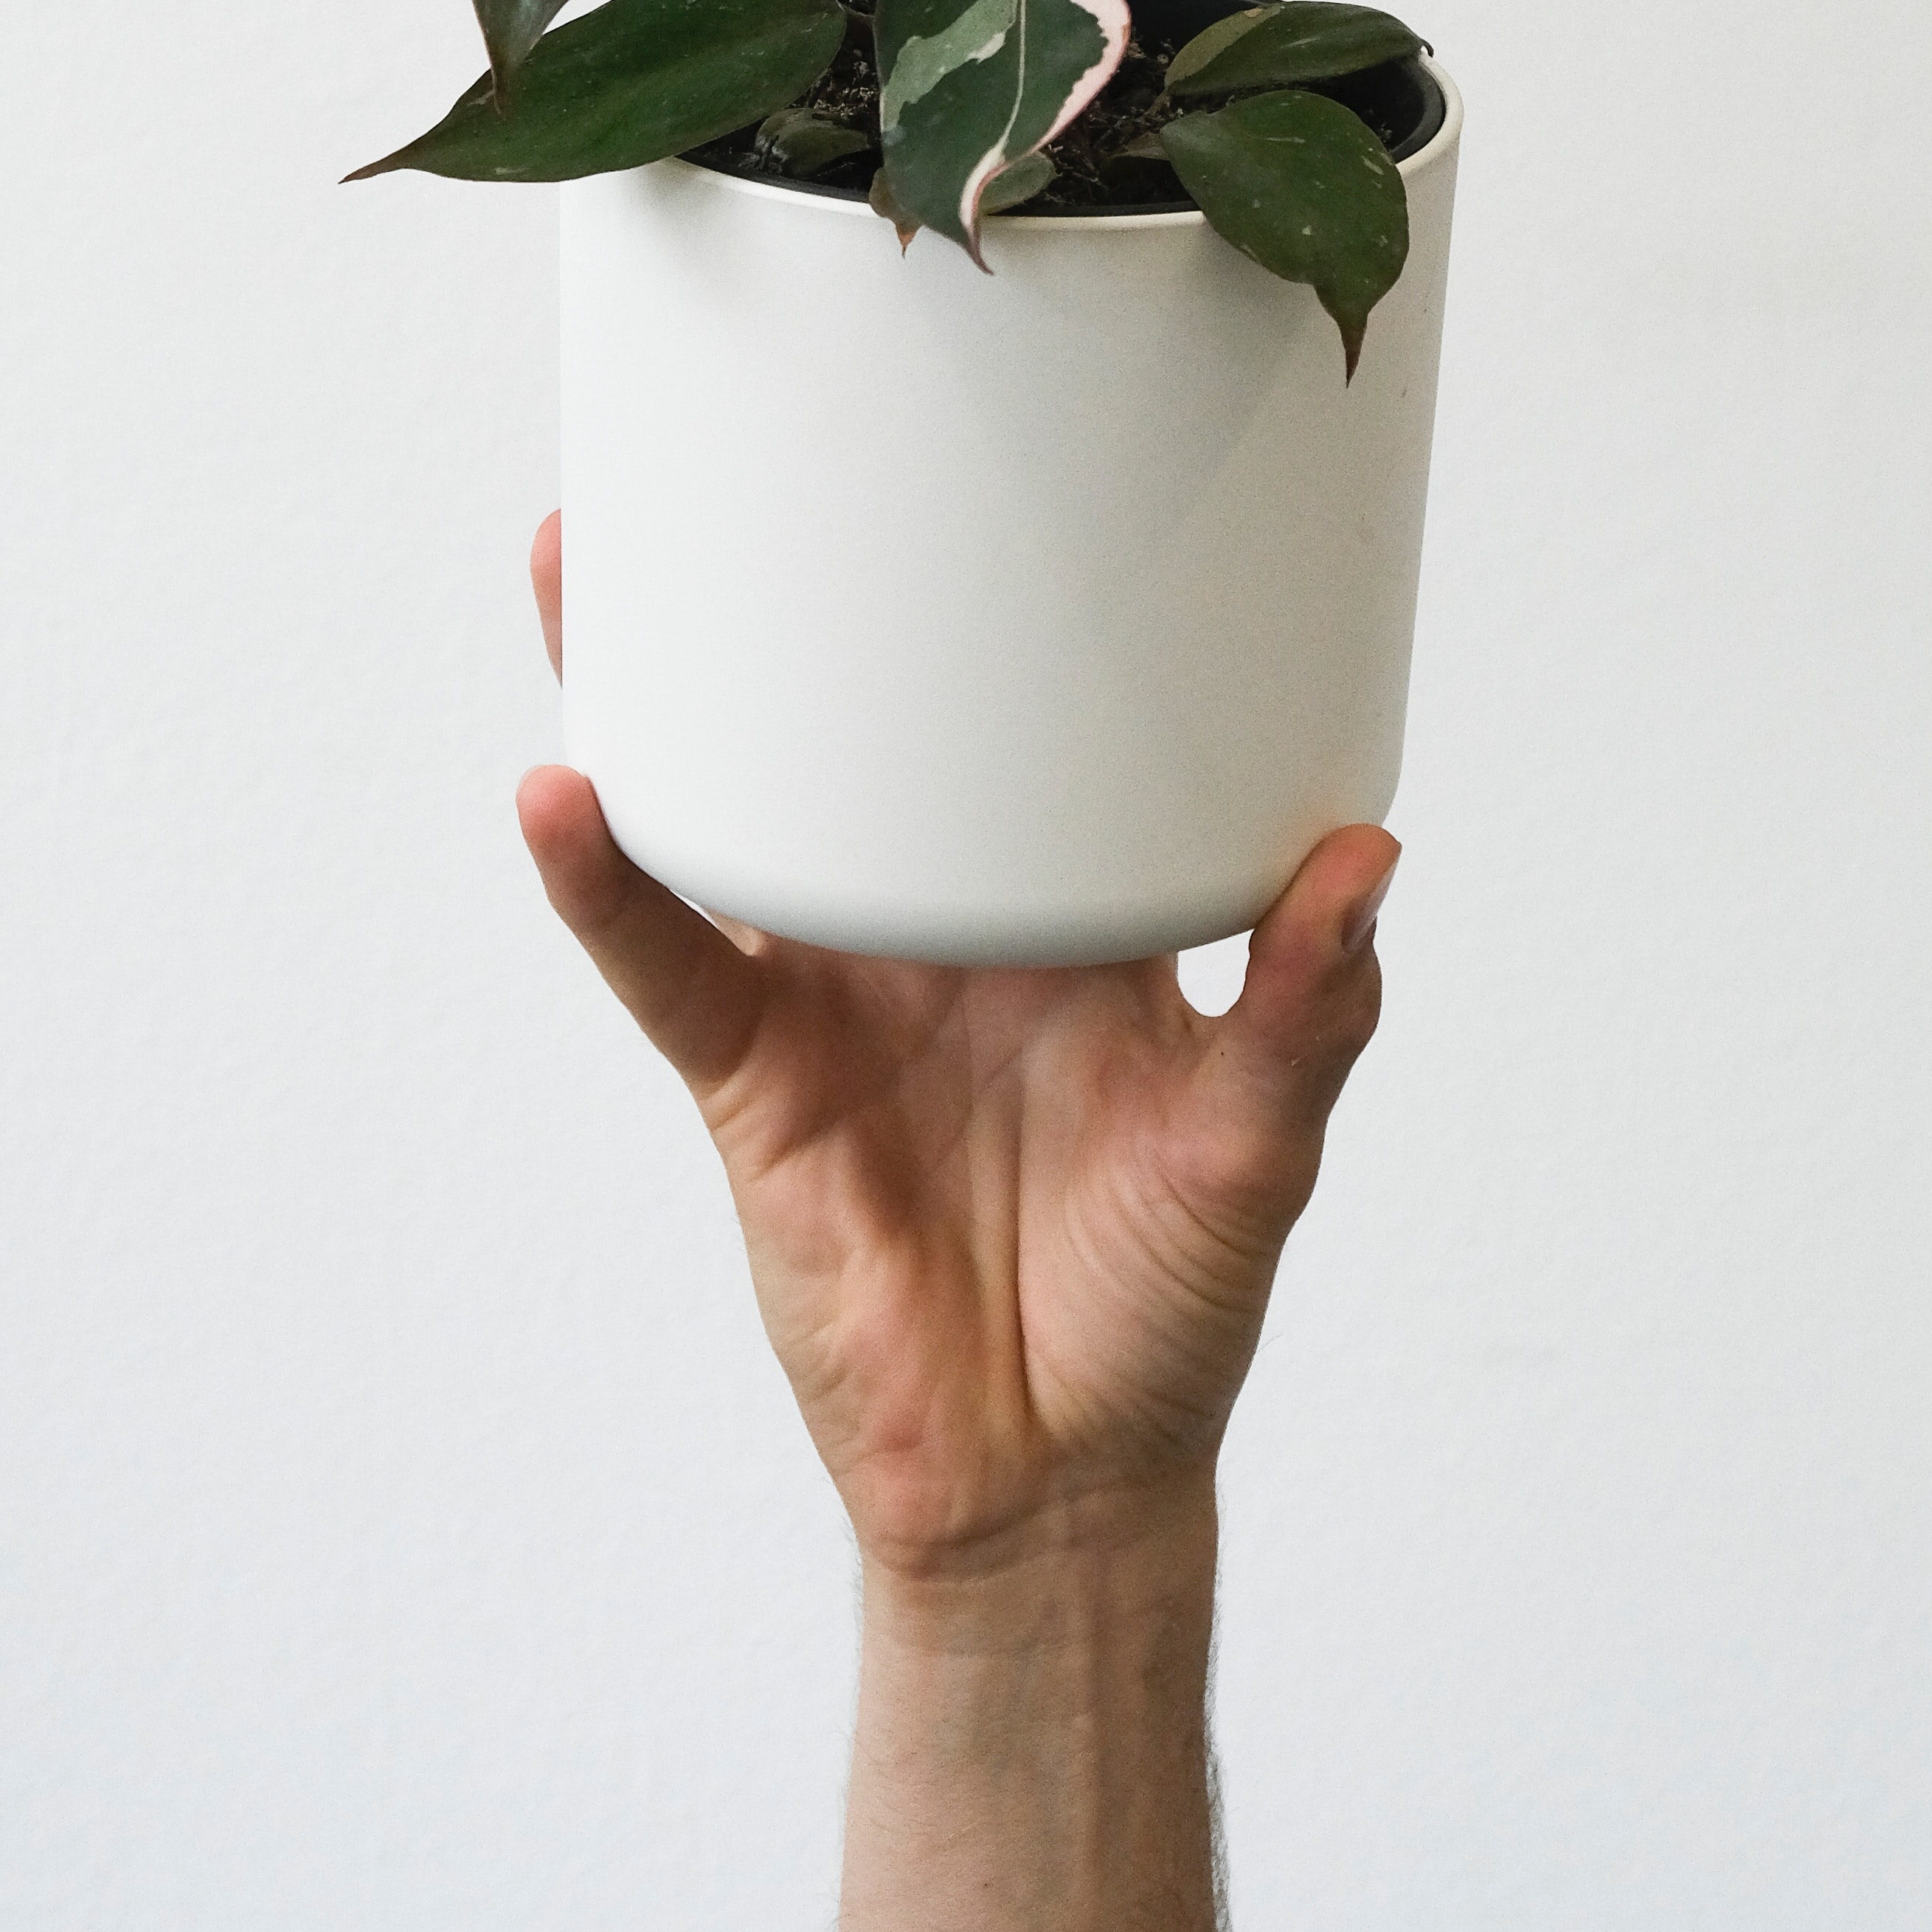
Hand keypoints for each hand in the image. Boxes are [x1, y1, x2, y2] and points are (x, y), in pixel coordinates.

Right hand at [517, 510, 1394, 1583]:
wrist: (1058, 1486)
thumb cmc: (1165, 1308)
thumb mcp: (1255, 1146)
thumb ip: (1306, 1014)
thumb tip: (1367, 859)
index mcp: (1059, 905)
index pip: (1017, 726)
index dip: (979, 614)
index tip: (960, 469)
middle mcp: (935, 921)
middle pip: (840, 731)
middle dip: (777, 605)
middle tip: (719, 445)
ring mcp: (830, 989)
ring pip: (727, 809)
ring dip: (651, 692)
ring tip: (586, 558)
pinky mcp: (753, 1079)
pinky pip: (669, 961)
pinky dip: (611, 886)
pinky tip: (564, 797)